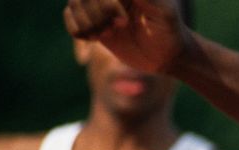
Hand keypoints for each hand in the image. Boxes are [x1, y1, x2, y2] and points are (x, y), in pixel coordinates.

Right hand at [63, 0, 188, 73]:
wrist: (165, 56)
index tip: (123, 20)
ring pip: (74, 3)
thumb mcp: (164, 11)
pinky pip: (69, 17)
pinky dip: (78, 29)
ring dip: (88, 22)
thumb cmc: (169, 31)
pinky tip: (97, 38)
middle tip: (121, 26)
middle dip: (98, 13)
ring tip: (109, 33)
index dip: (106, 4)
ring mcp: (99, 5)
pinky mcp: (93, 20)